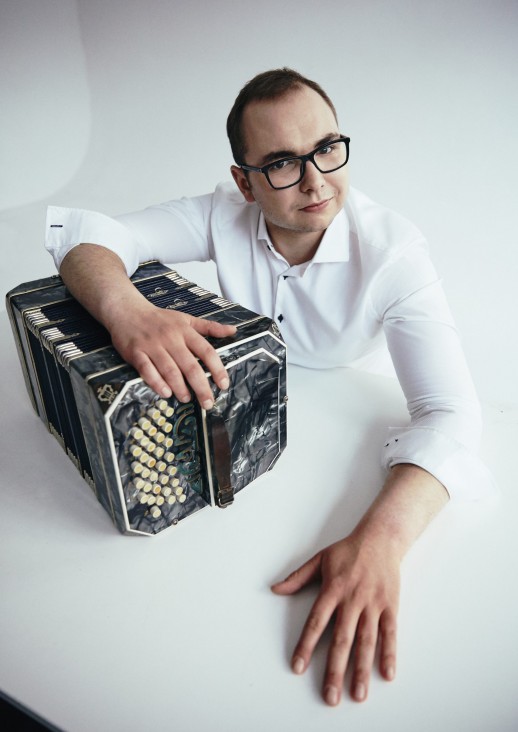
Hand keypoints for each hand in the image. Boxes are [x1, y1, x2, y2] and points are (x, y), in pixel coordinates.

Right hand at [111, 303, 235, 407]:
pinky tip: (165, 393)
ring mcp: (152, 346)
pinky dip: (156, 383)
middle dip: (201, 387)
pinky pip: (147, 370)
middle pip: (190, 365)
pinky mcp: (136, 353)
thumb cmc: (159, 318)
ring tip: (187, 398)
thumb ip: (210, 327)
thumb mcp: (186, 319)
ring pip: (169, 370)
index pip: (206, 351)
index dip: (217, 369)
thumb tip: (233, 330)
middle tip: (208, 402)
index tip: (223, 385)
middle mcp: (170, 338)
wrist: (127, 310)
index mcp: (185, 331)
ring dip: (180, 387)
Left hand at [271, 535, 399, 704]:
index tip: (298, 667)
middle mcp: (353, 599)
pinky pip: (390, 633)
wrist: (381, 538)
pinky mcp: (390, 606)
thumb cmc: (348, 550)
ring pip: (366, 641)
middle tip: (330, 696)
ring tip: (358, 694)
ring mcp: (373, 604)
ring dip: (362, 669)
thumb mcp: (319, 559)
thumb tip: (275, 589)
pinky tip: (387, 673)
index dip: (306, 646)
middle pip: (342, 639)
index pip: (316, 622)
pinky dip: (389, 653)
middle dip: (335, 670)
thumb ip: (298, 577)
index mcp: (333, 589)